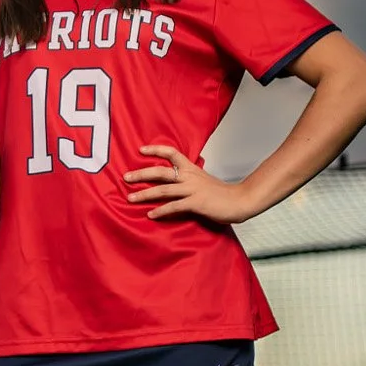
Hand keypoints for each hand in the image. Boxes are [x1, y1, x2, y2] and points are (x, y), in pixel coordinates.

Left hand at [123, 145, 250, 223]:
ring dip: (145, 194)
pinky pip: (174, 206)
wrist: (239, 200)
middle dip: (141, 174)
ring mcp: (192, 190)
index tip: (141, 150)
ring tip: (130, 198)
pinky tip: (151, 215)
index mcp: (191, 169)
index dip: (155, 150)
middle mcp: (189, 177)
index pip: (172, 153)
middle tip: (126, 177)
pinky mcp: (196, 203)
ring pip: (163, 190)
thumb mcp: (203, 180)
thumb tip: (176, 179)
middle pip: (161, 172)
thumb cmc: (222, 193)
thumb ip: (189, 178)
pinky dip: (161, 211)